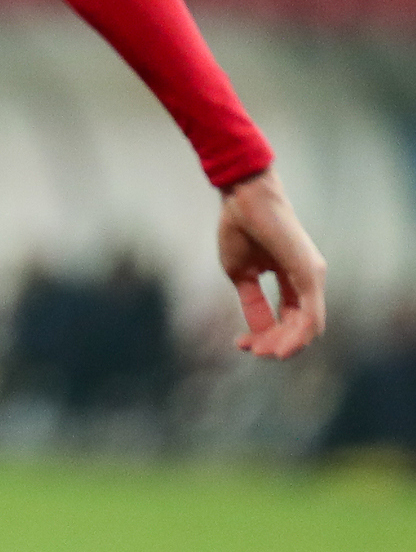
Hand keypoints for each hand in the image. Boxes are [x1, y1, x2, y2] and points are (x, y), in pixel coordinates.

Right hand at [217, 168, 325, 358]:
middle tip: (253, 351)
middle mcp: (308, 280)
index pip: (288, 317)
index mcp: (292, 278)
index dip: (266, 334)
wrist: (244, 198)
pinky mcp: (310, 274)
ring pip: (309, 326)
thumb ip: (251, 300)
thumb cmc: (239, 226)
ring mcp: (312, 277)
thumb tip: (257, 330)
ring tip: (264, 353)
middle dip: (277, 343)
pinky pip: (311, 315)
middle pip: (299, 325)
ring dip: (287, 344)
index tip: (242, 344)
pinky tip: (282, 347)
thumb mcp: (240, 272)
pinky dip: (298, 335)